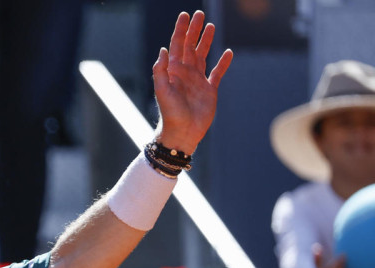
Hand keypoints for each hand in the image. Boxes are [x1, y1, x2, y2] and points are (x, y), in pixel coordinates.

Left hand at [152, 11, 232, 154]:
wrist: (183, 131)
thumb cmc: (170, 113)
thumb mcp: (162, 90)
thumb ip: (161, 70)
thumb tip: (163, 50)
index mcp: (174, 70)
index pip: (177, 44)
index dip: (181, 29)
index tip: (185, 15)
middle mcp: (185, 72)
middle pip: (190, 46)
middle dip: (194, 30)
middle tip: (199, 14)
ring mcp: (197, 80)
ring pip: (203, 55)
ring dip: (206, 41)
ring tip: (211, 26)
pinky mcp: (209, 90)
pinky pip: (217, 72)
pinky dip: (223, 63)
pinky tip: (228, 52)